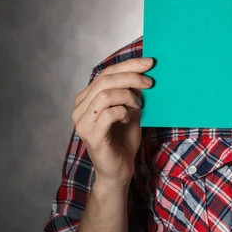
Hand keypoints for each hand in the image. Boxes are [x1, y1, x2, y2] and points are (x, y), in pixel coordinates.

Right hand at [72, 57, 153, 187]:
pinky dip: (123, 112)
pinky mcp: (91, 136)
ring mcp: (83, 123)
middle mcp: (80, 109)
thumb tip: (144, 70)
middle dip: (131, 77)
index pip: (106, 73)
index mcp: (87, 99)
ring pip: (104, 94)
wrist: (120, 169)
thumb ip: (132, 91)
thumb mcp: (131, 109)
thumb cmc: (124, 139)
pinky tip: (128, 119)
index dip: (128, 64)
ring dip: (127, 96)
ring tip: (138, 106)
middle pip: (104, 80)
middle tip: (150, 82)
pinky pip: (108, 114)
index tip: (149, 62)